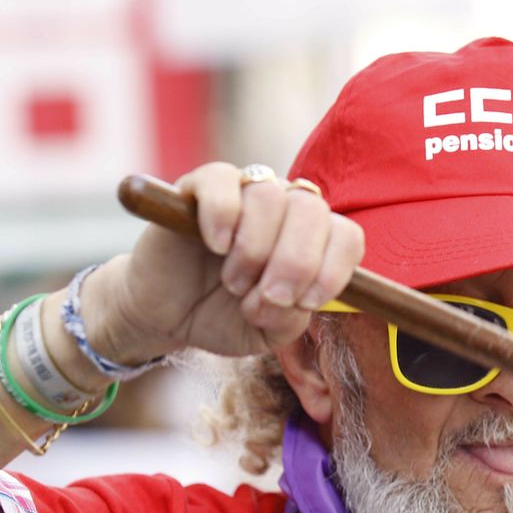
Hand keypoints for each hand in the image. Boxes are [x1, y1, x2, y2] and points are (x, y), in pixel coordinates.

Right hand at [90, 163, 364, 361]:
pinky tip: (216, 246)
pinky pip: (222, 180)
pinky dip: (223, 216)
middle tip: (267, 297)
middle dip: (295, 262)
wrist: (166, 317)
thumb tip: (292, 298)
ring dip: (254, 249)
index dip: (333, 270)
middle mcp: (283, 209)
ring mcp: (243, 193)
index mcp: (310, 241)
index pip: (346, 236)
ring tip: (233, 282)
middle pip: (313, 211)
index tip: (303, 303)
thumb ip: (291, 319)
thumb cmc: (223, 317)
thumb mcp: (266, 332)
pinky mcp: (198, 187)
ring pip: (270, 196)